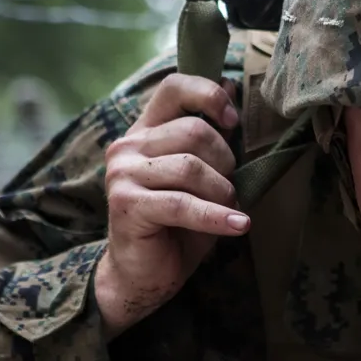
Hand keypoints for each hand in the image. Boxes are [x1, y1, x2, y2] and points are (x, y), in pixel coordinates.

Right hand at [95, 73, 248, 337]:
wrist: (143, 273)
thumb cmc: (177, 223)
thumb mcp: (201, 175)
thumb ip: (211, 136)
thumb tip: (232, 86)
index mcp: (145, 130)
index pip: (174, 87)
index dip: (208, 95)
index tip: (232, 120)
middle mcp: (128, 146)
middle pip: (194, 131)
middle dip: (225, 162)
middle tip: (228, 189)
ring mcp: (122, 174)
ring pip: (191, 167)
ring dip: (222, 192)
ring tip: (228, 209)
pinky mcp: (127, 204)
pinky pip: (184, 204)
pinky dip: (217, 216)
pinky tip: (238, 225)